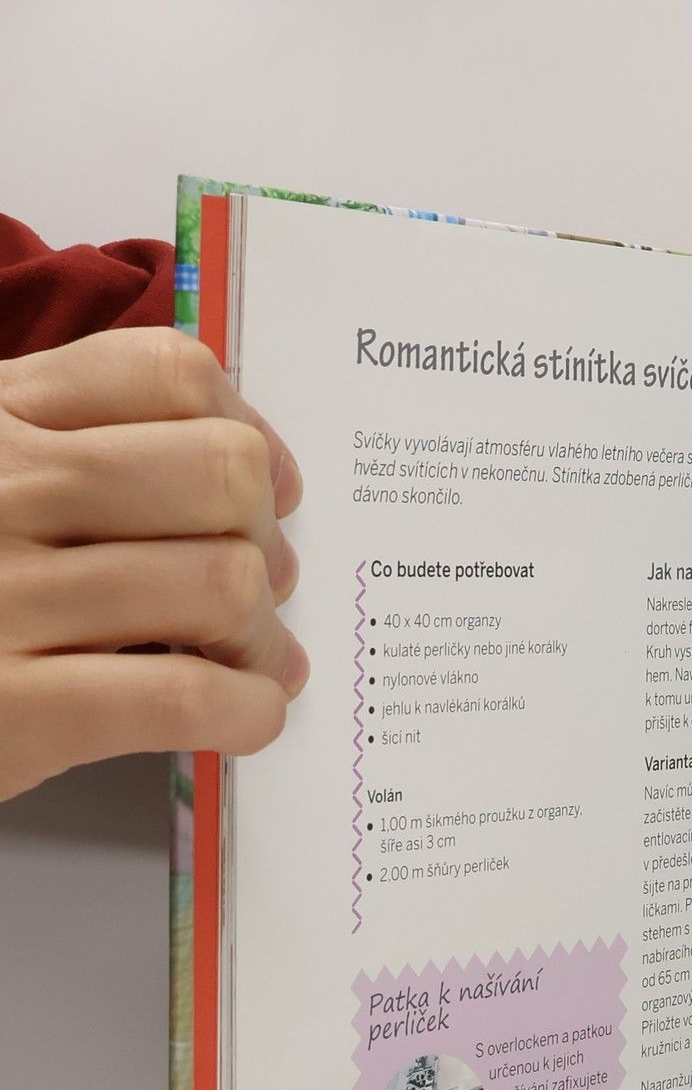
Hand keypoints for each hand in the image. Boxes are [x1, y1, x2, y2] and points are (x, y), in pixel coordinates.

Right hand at [0, 326, 305, 802]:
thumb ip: (80, 450)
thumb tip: (258, 480)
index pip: (169, 374)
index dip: (250, 438)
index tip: (264, 494)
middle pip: (220, 476)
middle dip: (268, 541)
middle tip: (259, 592)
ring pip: (220, 584)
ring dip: (266, 641)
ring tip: (249, 665)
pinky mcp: (11, 710)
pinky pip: (184, 696)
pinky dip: (247, 710)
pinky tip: (241, 716)